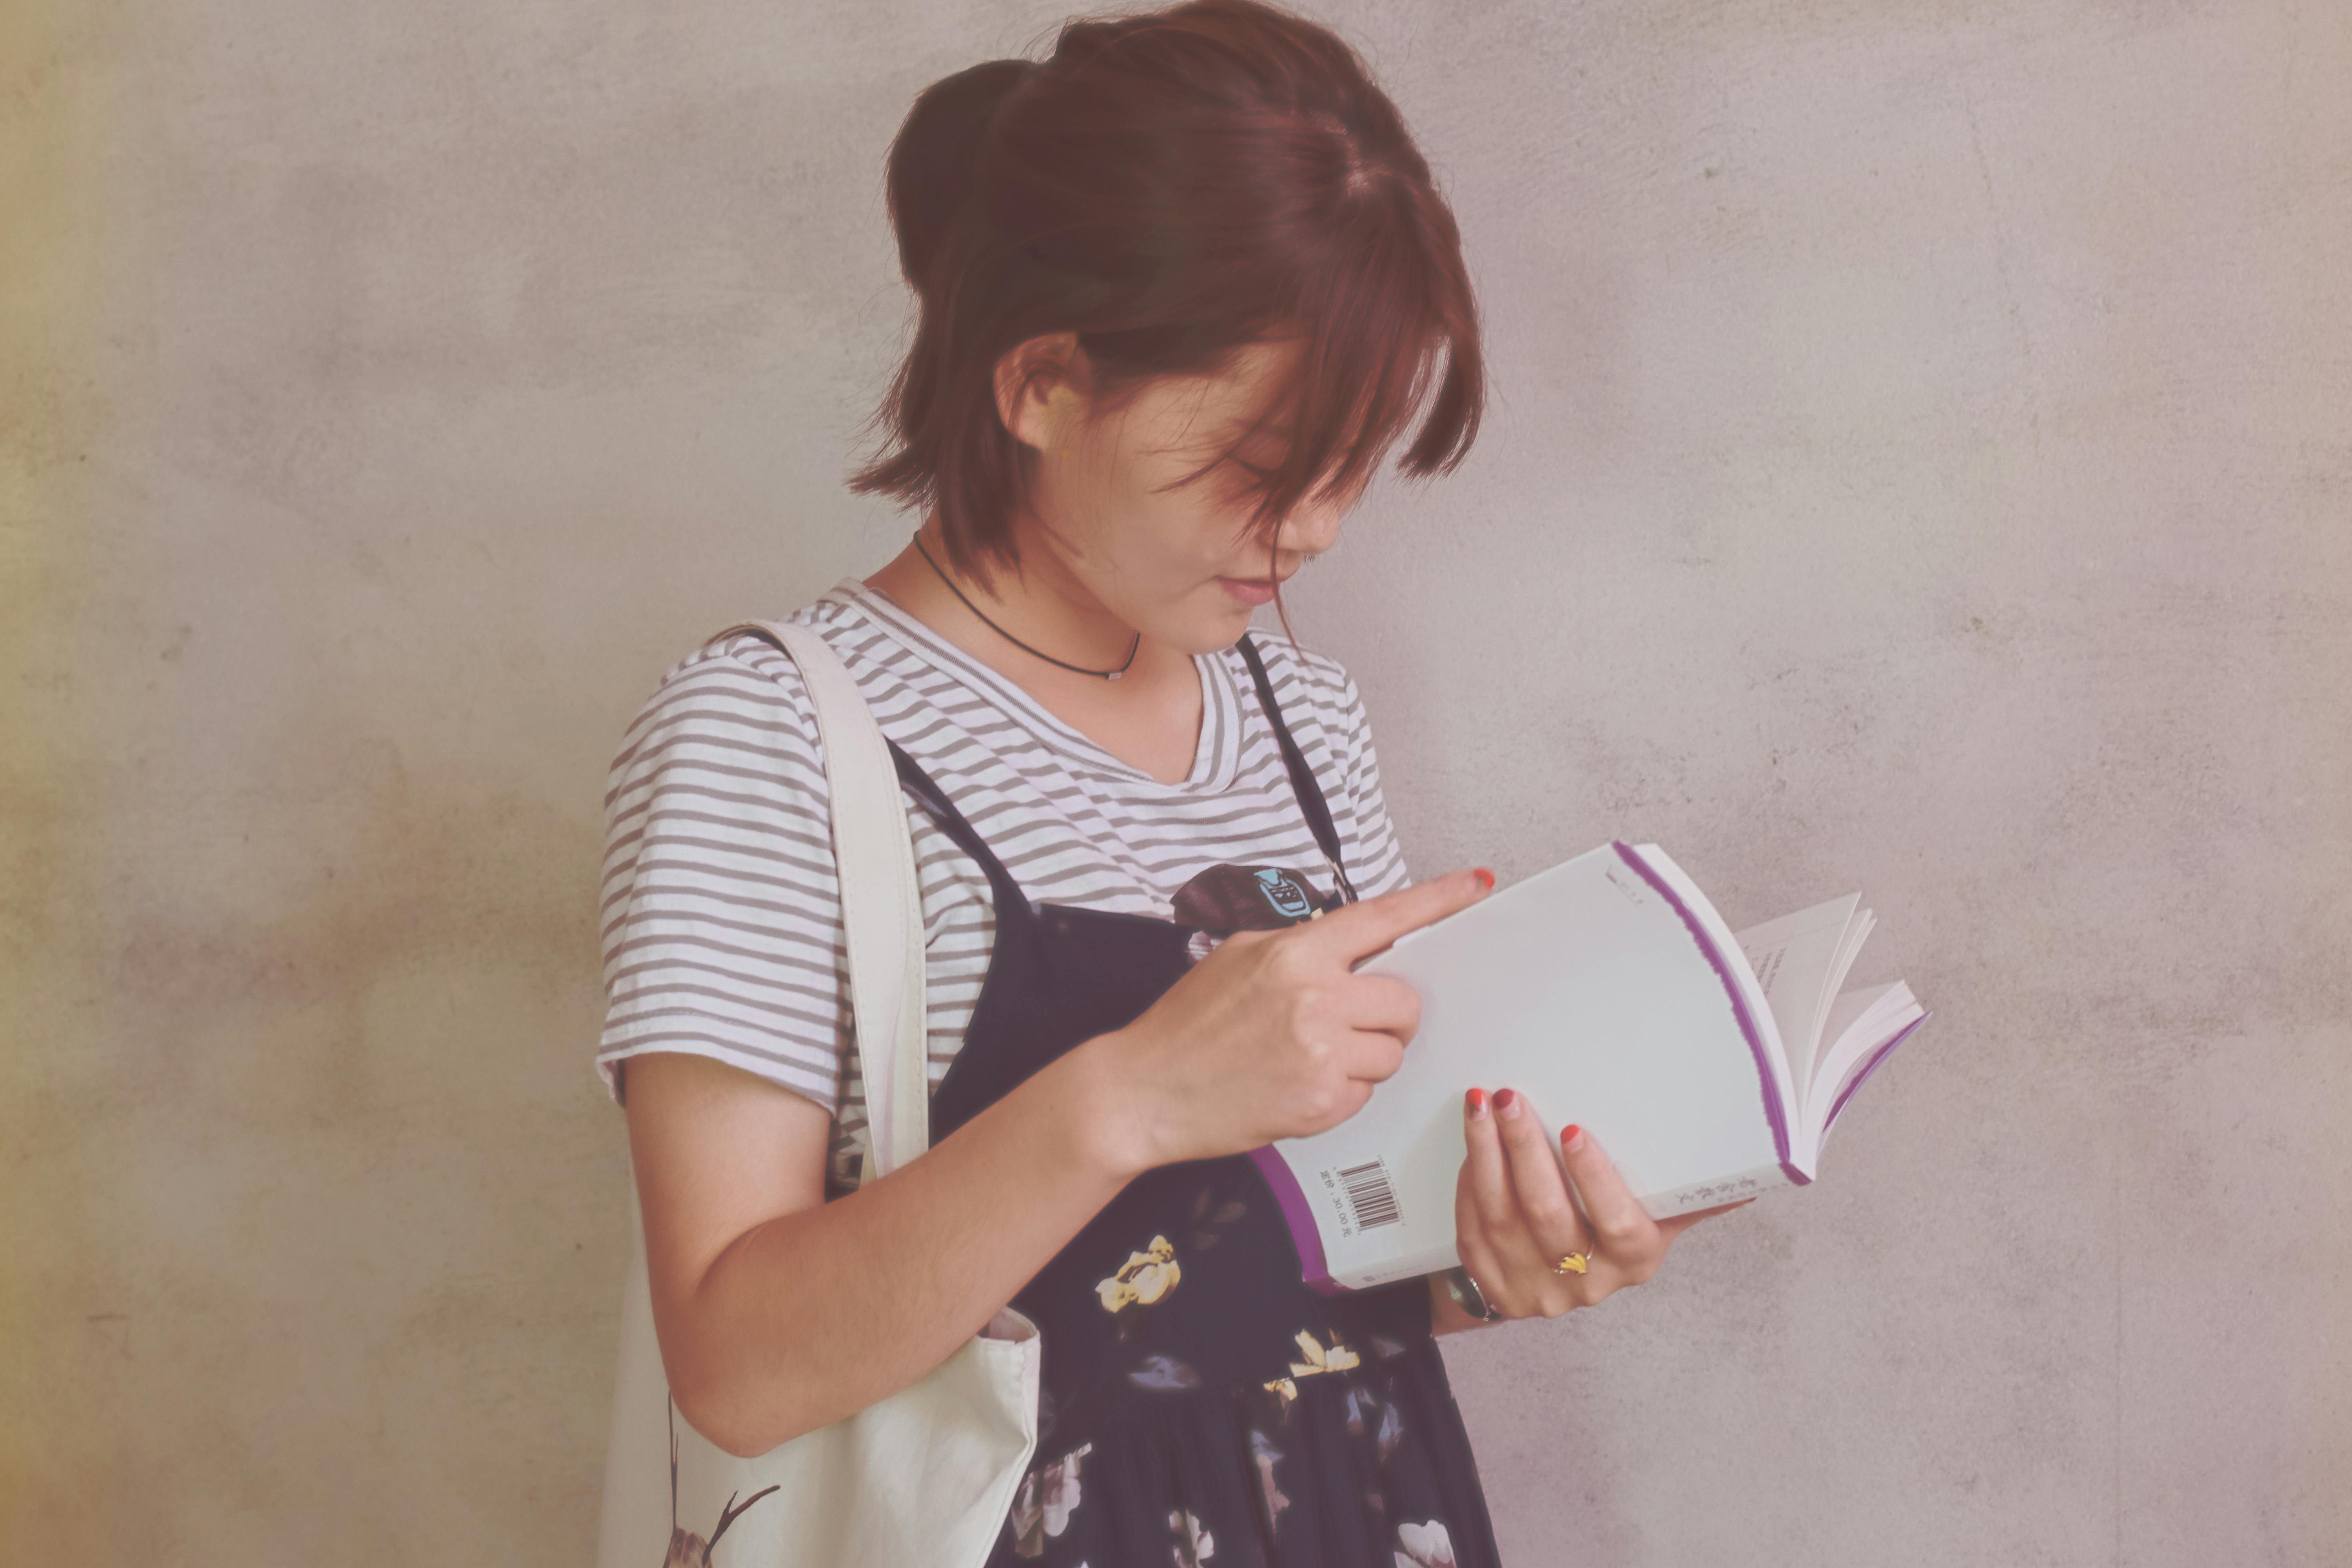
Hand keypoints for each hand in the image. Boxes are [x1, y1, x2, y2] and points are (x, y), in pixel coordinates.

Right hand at [1089, 867, 1496, 1172]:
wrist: (1145, 1092)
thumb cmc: (1187, 1025)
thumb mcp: (1238, 960)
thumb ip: (1299, 950)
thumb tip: (1349, 951)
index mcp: (1295, 955)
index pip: (1383, 919)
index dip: (1437, 900)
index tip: (1476, 885)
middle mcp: (1315, 1000)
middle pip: (1403, 1002)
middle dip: (1387, 1015)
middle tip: (1348, 1023)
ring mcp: (1322, 1055)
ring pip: (1389, 1053)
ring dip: (1363, 1057)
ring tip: (1308, 1058)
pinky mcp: (1322, 1104)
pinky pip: (1365, 1093)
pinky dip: (1340, 1092)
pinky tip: (1295, 1085)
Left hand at [1452, 1086, 1750, 1319]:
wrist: (1553, 1284)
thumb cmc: (1610, 1230)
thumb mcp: (1656, 1216)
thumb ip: (1692, 1194)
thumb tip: (1752, 1171)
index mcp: (1634, 1258)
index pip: (1618, 1224)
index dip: (1595, 1179)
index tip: (1573, 1131)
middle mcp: (1585, 1281)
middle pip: (1548, 1215)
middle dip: (1525, 1150)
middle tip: (1510, 1098)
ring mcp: (1535, 1287)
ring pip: (1502, 1216)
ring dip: (1488, 1155)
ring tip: (1483, 1106)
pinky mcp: (1493, 1284)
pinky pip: (1474, 1228)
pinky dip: (1471, 1182)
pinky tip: (1474, 1145)